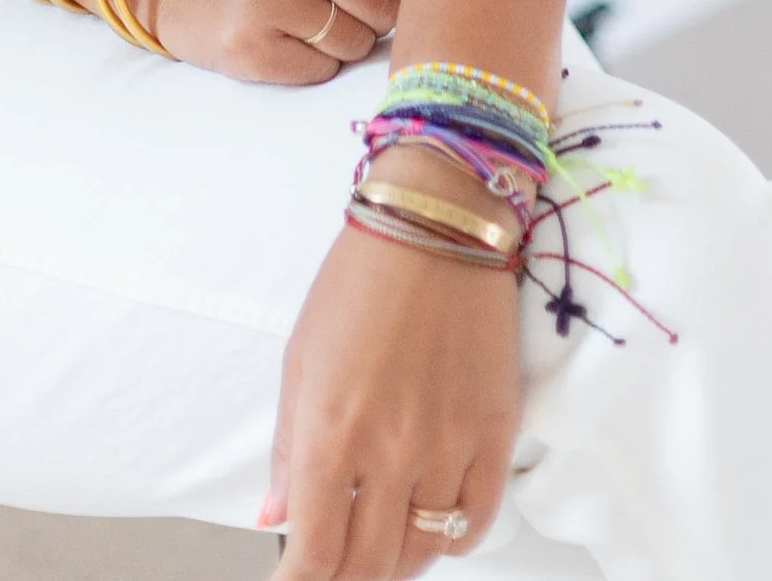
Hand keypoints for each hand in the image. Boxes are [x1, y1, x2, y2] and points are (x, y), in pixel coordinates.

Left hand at [262, 222, 520, 578]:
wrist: (435, 225)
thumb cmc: (357, 282)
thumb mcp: (301, 359)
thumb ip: (287, 448)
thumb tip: (276, 518)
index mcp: (331, 432)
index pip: (315, 553)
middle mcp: (391, 451)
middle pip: (368, 565)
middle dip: (344, 577)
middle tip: (334, 566)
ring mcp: (449, 447)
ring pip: (423, 551)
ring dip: (395, 561)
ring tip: (378, 547)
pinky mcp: (496, 433)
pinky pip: (477, 521)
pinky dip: (453, 540)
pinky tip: (433, 528)